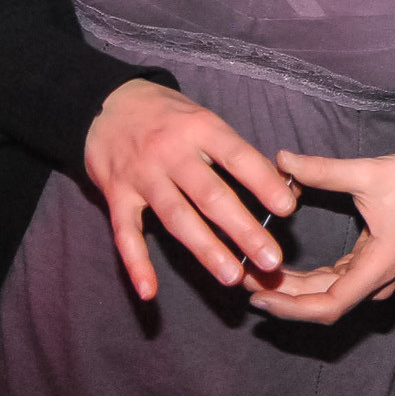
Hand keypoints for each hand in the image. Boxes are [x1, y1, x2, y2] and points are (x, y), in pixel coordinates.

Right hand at [83, 78, 297, 299]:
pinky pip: (126, 235)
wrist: (106, 103)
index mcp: (200, 128)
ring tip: (233, 276)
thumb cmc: (169, 115)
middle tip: (270, 260)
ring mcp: (141, 176)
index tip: (288, 209)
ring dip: (206, 250)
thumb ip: (237, 153)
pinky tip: (150, 292)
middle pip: (210, 195)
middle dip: (243, 230)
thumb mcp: (204, 119)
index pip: (238, 157)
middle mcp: (170, 152)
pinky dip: (136, 264)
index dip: (263, 183)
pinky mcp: (115, 196)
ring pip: (177, 218)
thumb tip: (283, 187)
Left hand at [244, 150, 394, 323]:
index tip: (259, 297)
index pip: (330, 305)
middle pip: (323, 303)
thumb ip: (323, 170)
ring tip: (253, 275)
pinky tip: (279, 272)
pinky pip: (334, 283)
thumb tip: (280, 159)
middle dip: (281, 296)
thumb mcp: (369, 172)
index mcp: (380, 264)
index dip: (291, 307)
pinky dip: (305, 281)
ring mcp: (375, 277)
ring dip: (290, 290)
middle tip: (242, 277)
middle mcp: (378, 280)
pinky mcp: (370, 267)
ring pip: (327, 295)